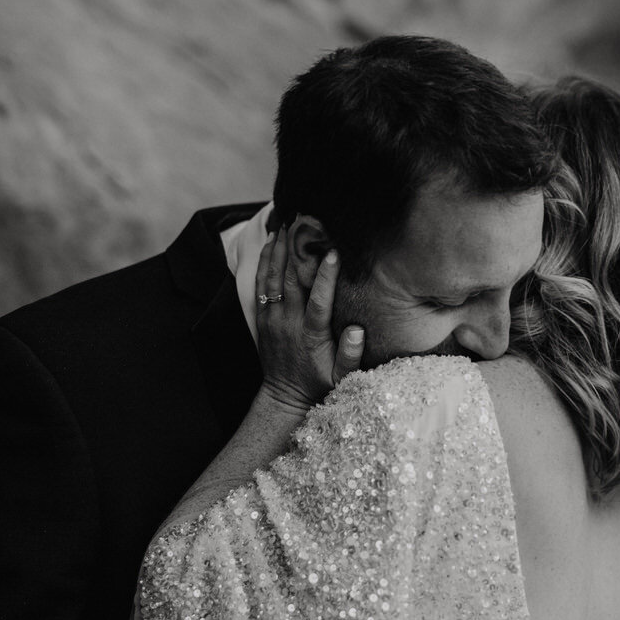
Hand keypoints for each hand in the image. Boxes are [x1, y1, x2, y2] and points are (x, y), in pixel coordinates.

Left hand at [254, 226, 364, 414]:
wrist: (284, 396)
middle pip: (290, 280)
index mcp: (310, 335)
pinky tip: (271, 244)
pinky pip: (261, 285)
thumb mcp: (341, 377)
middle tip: (302, 223)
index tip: (333, 253)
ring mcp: (273, 319)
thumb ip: (351, 355)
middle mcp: (288, 323)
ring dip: (278, 250)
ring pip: (272, 278)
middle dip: (296, 250)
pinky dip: (265, 263)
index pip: (318, 301)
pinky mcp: (263, 318)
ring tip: (285, 224)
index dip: (325, 276)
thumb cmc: (318, 384)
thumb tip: (358, 330)